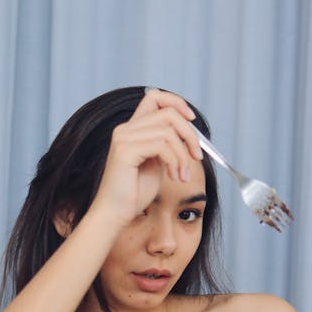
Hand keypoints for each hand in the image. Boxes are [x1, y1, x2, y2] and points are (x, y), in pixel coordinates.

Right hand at [91, 88, 203, 226]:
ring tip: (182, 175)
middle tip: (196, 157)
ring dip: (183, 155)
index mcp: (132, 129)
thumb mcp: (157, 163)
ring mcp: (123, 138)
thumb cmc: (134, 193)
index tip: (192, 121)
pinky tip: (174, 177)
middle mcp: (125, 129)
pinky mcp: (125, 150)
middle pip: (168, 113)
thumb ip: (167, 145)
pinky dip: (176, 161)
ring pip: (169, 131)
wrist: (115, 214)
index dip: (177, 103)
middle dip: (190, 134)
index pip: (155, 97)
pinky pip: (162, 145)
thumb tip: (189, 134)